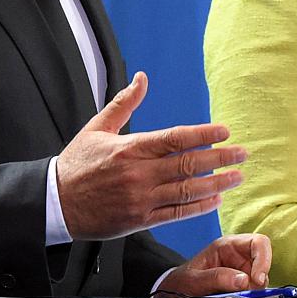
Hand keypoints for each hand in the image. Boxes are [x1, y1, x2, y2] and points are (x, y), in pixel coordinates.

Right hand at [57, 72, 246, 239]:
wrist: (54, 203)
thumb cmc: (76, 164)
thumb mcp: (96, 128)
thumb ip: (124, 103)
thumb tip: (142, 78)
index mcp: (130, 148)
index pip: (175, 138)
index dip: (204, 134)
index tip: (225, 131)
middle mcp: (138, 174)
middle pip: (188, 164)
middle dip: (220, 158)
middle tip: (242, 154)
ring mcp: (140, 199)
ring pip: (186, 191)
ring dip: (216, 184)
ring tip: (236, 177)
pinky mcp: (139, 220)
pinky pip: (175, 214)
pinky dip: (197, 207)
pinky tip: (215, 200)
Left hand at [158, 234, 272, 296]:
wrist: (175, 292)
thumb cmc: (182, 281)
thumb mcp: (195, 280)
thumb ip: (216, 277)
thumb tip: (244, 280)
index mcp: (227, 245)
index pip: (258, 242)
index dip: (263, 258)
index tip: (257, 279)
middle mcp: (238, 256)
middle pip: (262, 262)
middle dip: (258, 278)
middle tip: (246, 292)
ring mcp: (241, 270)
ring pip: (260, 277)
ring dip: (253, 288)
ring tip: (233, 295)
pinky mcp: (242, 284)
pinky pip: (254, 288)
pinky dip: (249, 295)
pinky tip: (236, 297)